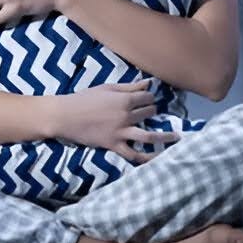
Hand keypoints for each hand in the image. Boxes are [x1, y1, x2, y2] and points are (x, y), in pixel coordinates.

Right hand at [53, 79, 181, 164]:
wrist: (65, 115)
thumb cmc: (84, 98)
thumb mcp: (108, 88)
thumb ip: (130, 87)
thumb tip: (149, 83)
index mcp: (125, 100)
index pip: (148, 98)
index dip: (150, 97)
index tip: (149, 99)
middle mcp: (126, 116)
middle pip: (149, 114)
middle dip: (153, 112)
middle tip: (153, 112)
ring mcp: (121, 132)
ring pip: (148, 136)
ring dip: (164, 136)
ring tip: (177, 137)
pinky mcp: (113, 145)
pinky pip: (133, 155)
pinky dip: (146, 158)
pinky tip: (157, 158)